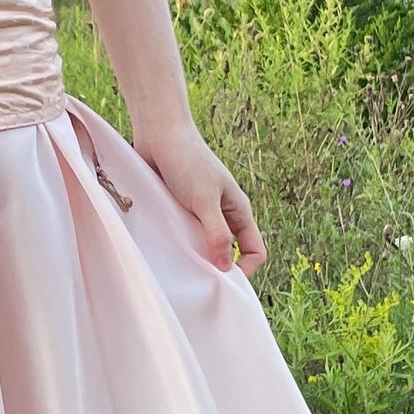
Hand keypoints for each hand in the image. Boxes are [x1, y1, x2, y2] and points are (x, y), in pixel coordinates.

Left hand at [134, 119, 266, 276]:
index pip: (254, 250)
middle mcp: (222, 215)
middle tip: (197, 279)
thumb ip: (217, 233)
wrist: (159, 134)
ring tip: (179, 266)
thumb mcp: (204, 200)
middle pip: (229, 253)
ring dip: (194, 258)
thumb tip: (226, 267)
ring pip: (204, 246)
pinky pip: (183, 237)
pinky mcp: (178, 212)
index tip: (221, 279)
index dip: (245, 269)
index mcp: (238, 211)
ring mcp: (200, 214)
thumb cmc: (186, 161)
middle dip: (217, 267)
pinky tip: (165, 252)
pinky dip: (178, 246)